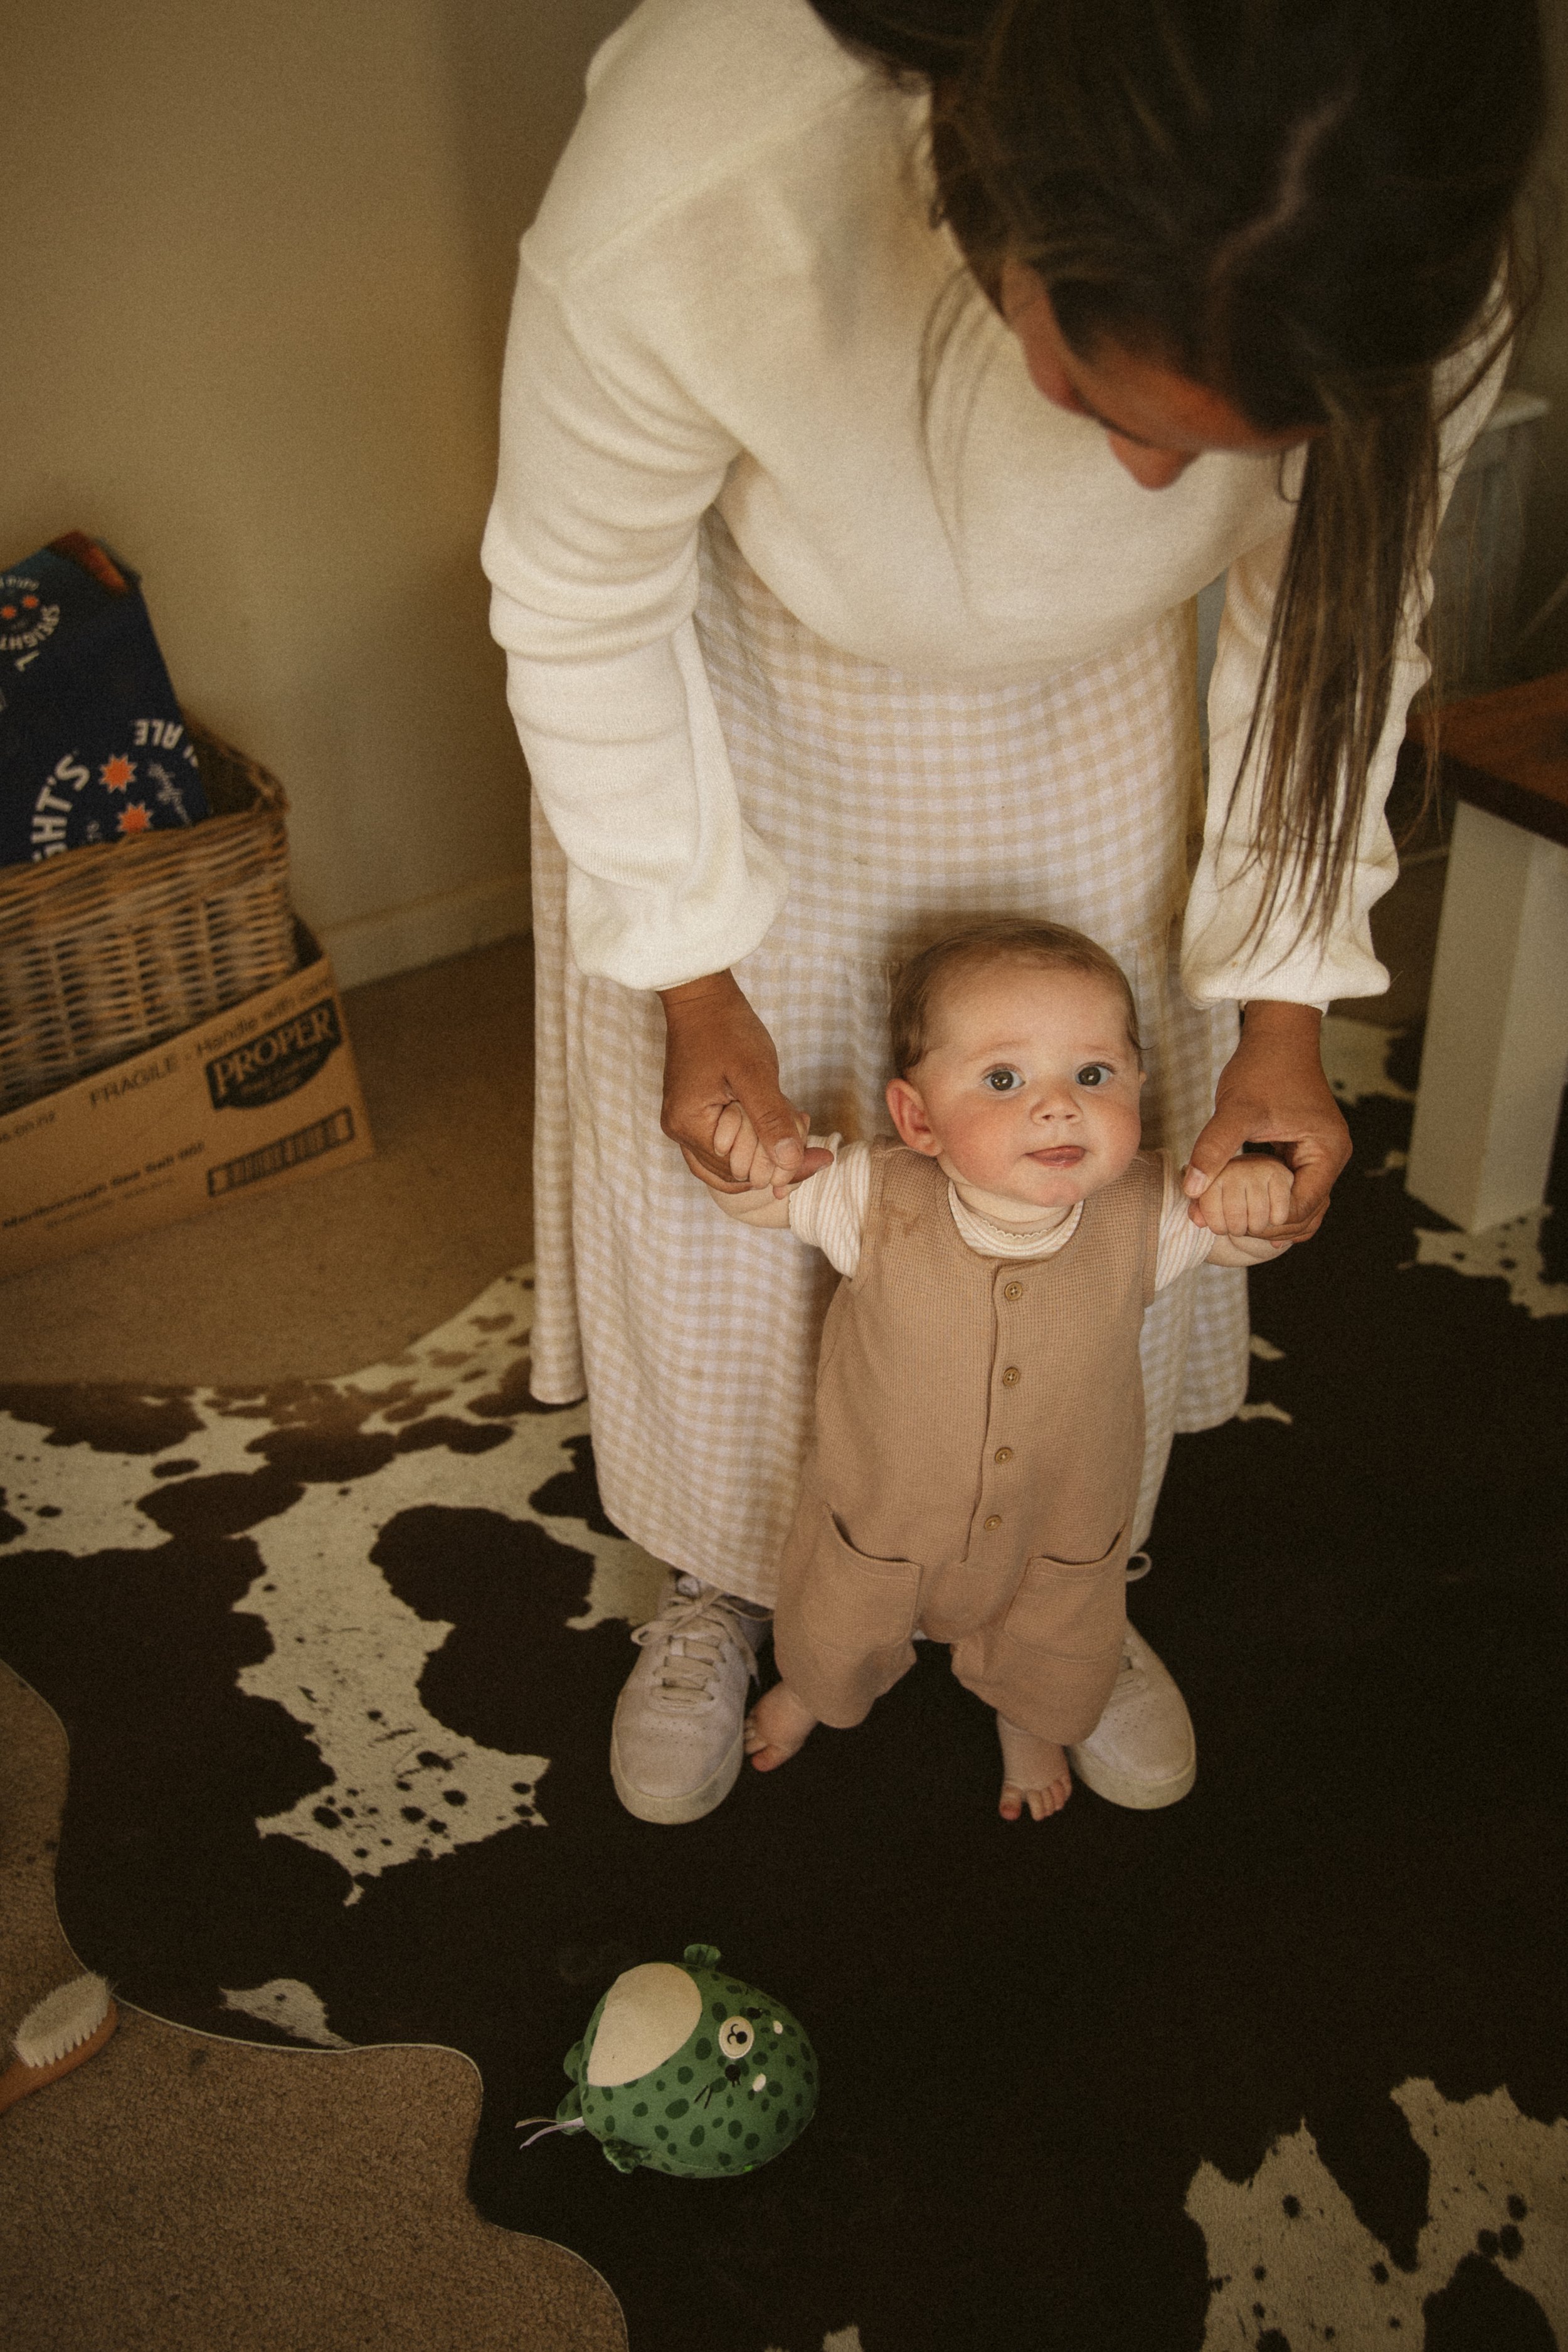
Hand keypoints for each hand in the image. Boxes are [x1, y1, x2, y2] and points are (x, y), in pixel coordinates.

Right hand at [659, 970, 832, 1192]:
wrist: (702, 998)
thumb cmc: (725, 1028)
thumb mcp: (755, 1072)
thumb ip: (771, 1119)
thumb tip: (789, 1162)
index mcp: (689, 1125)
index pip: (741, 1170)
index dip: (780, 1166)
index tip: (817, 1152)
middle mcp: (679, 1132)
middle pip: (734, 1174)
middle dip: (774, 1161)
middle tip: (811, 1137)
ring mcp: (684, 1125)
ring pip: (729, 1166)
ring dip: (764, 1156)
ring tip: (797, 1132)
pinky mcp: (693, 1116)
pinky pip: (722, 1149)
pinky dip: (751, 1146)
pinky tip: (776, 1132)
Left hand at [1184, 1002, 1348, 1243]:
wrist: (1276, 1037)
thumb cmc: (1263, 1067)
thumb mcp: (1236, 1109)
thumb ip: (1214, 1148)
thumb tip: (1192, 1188)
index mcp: (1327, 1152)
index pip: (1302, 1208)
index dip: (1267, 1222)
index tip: (1230, 1223)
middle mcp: (1329, 1159)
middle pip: (1304, 1215)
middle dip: (1265, 1226)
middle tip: (1225, 1228)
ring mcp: (1316, 1157)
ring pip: (1296, 1207)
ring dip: (1265, 1217)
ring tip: (1228, 1221)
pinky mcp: (1300, 1153)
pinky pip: (1286, 1189)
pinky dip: (1264, 1201)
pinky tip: (1236, 1207)